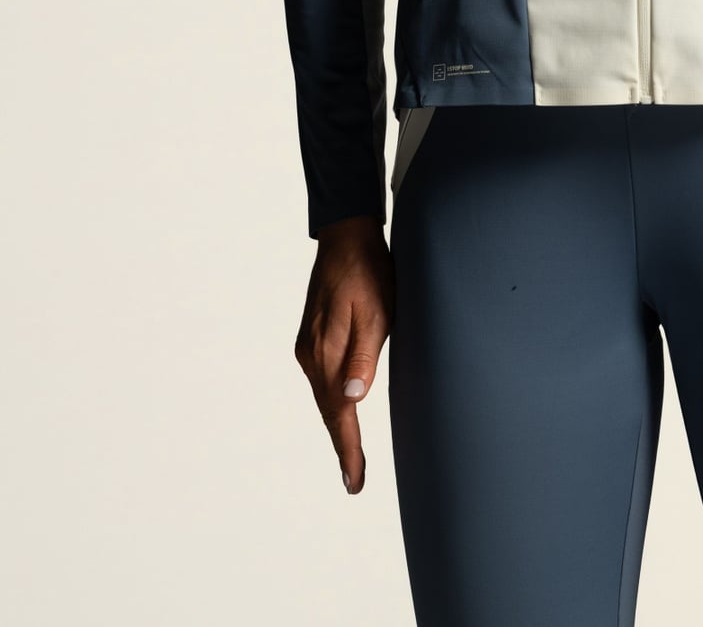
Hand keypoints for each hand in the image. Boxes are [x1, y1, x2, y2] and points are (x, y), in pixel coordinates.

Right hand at [294, 215, 393, 493]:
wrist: (346, 237)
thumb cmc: (368, 271)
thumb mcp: (377, 310)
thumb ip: (363, 355)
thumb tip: (352, 399)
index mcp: (326, 351)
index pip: (339, 412)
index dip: (348, 448)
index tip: (354, 482)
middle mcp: (311, 355)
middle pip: (328, 410)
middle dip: (342, 446)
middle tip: (354, 481)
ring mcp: (309, 346)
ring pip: (324, 397)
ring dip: (337, 425)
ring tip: (350, 455)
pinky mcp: (312, 338)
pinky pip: (322, 379)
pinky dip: (332, 401)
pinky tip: (342, 410)